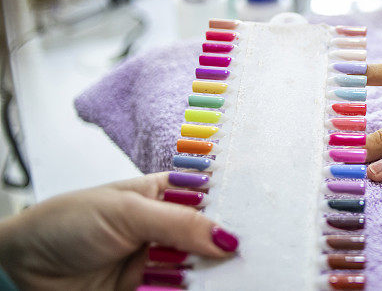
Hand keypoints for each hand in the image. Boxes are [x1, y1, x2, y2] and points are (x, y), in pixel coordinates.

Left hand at [0, 173, 237, 289]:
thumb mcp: (126, 212)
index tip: (263, 218)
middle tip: (249, 254)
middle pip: (213, 237)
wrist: (22, 270)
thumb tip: (227, 238)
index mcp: (166, 194)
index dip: (238, 206)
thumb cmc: (65, 223)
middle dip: (229, 246)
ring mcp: (161, 261)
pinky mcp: (151, 290)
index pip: (212, 197)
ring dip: (214, 274)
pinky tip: (205, 288)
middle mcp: (168, 228)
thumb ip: (178, 223)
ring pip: (202, 269)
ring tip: (232, 275)